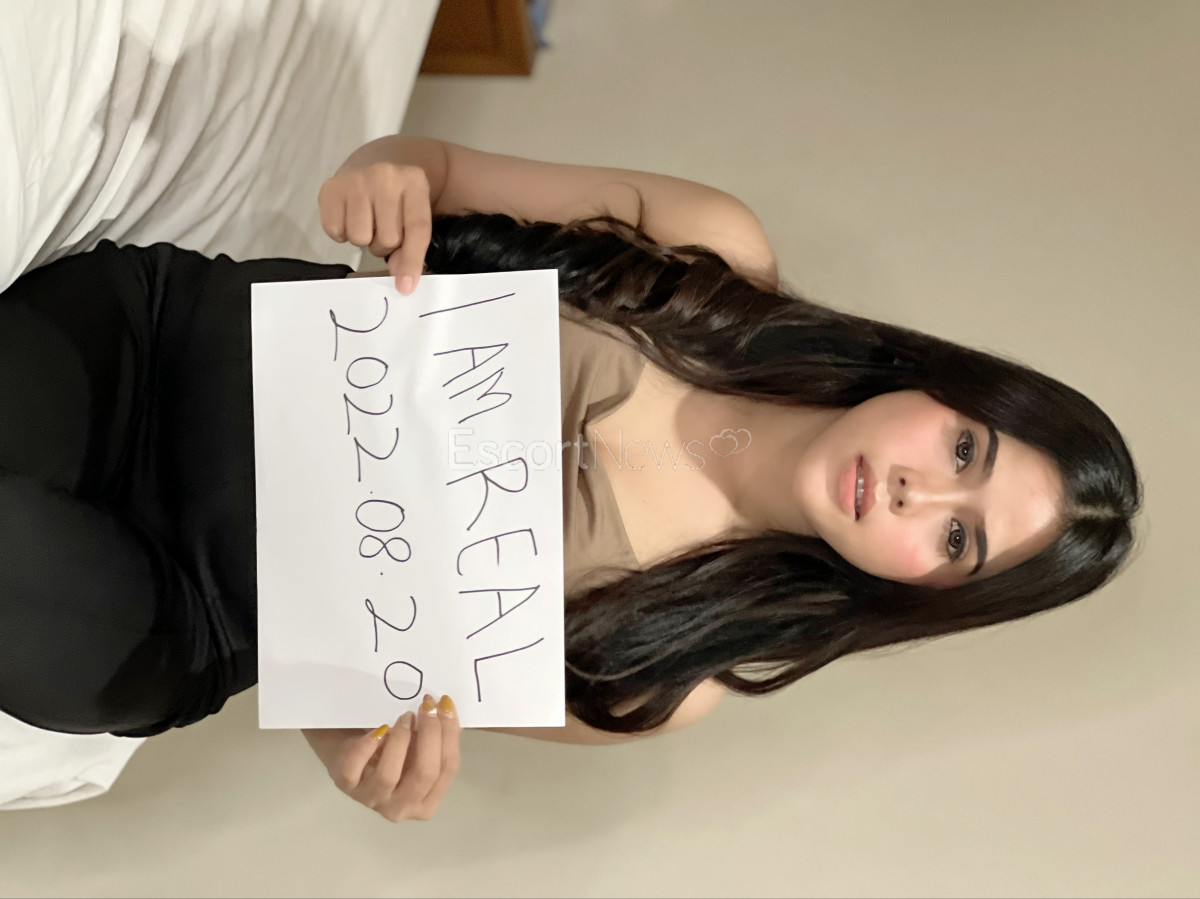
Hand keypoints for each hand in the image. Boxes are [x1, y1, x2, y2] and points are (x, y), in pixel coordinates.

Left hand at [301, 694, 460, 821]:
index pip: (448, 769)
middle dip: (430, 735)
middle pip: (424, 773)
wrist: (351, 751)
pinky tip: (379, 730)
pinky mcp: (346, 785)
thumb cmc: (391, 751)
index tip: (445, 705)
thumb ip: (437, 740)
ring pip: (389, 775)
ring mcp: (371, 799)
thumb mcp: (418, 750)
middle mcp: (401, 808)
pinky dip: (368, 746)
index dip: (449, 735)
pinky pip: (355, 768)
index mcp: (427, 803)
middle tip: (427, 706)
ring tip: (405, 717)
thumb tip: (447, 713)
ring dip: (401, 740)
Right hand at [318, 147, 432, 294]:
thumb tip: (401, 280)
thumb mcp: (413, 214)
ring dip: (363, 240)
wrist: (373, 163)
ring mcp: (356, 179)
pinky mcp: (331, 187)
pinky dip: (340, 233)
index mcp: (415, 183)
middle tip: (381, 229)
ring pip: (360, 237)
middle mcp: (386, 176)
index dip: (412, 261)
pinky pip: (334, 230)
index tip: (405, 287)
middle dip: (384, 244)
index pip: (417, 229)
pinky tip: (348, 218)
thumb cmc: (397, 199)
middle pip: (388, 238)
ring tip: (366, 223)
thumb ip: (411, 247)